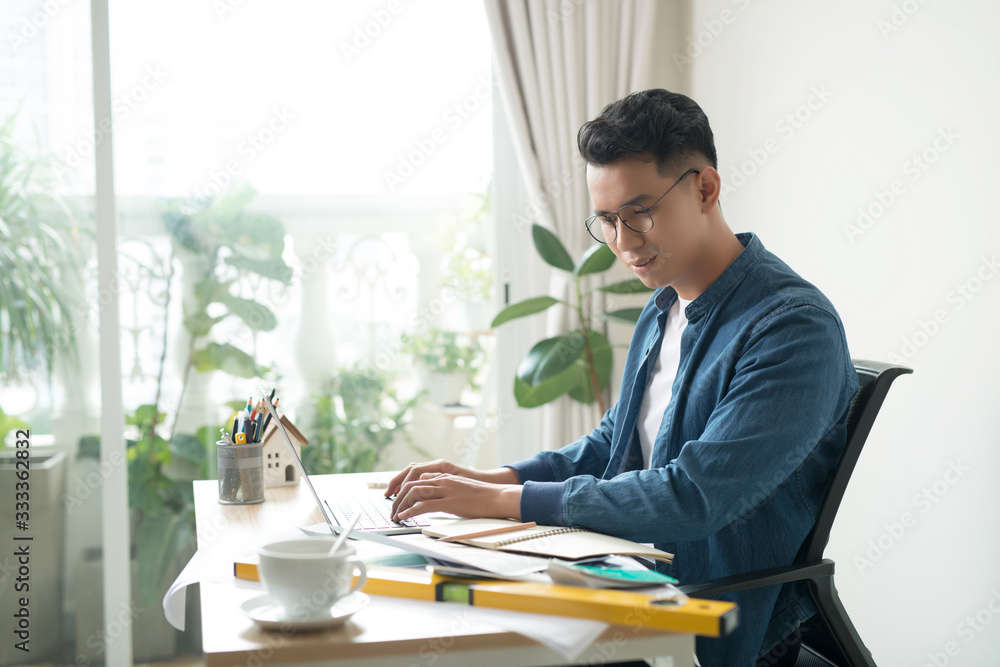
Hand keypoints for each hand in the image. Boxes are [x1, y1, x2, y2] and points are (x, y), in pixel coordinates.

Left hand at [390, 472, 521, 520]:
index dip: (401, 488)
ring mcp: (446, 489)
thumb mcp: (459, 486)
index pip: (415, 478)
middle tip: (392, 510)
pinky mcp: (450, 502)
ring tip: (396, 516)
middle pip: (410, 484)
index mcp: (444, 476)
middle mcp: (442, 479)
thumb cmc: (481, 495)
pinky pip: (424, 505)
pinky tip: (405, 517)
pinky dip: (411, 511)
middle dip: (397, 498)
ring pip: (414, 493)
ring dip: (401, 505)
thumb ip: (443, 484)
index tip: (395, 499)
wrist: (498, 497)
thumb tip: (427, 483)